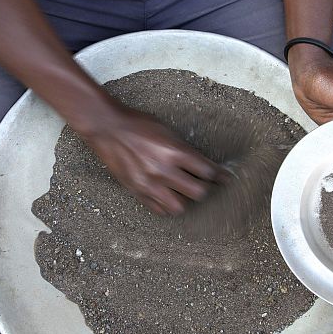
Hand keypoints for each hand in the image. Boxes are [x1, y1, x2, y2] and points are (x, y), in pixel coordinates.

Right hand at [81, 107, 223, 215]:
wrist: (107, 127)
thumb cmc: (137, 124)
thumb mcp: (166, 131)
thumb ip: (183, 149)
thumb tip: (201, 164)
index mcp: (174, 151)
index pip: (207, 171)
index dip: (220, 176)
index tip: (225, 179)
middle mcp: (164, 170)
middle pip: (198, 192)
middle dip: (204, 189)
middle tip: (203, 185)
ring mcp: (149, 183)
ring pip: (179, 207)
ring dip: (184, 200)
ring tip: (182, 193)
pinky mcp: (136, 191)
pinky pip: (158, 209)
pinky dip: (165, 205)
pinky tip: (166, 197)